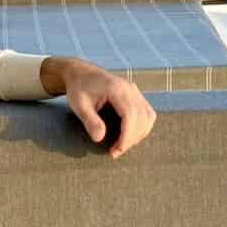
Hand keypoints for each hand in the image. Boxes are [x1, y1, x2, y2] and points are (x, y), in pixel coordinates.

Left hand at [42, 56, 156, 158]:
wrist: (81, 73)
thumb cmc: (79, 88)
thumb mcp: (79, 104)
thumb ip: (90, 120)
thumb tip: (99, 138)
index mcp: (117, 89)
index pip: (131, 115)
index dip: (127, 136)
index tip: (116, 150)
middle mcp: (130, 89)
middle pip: (142, 118)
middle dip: (131, 139)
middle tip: (115, 152)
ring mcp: (135, 92)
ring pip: (148, 117)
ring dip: (138, 135)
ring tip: (121, 146)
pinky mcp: (136, 97)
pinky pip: (147, 114)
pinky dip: (141, 128)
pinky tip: (129, 136)